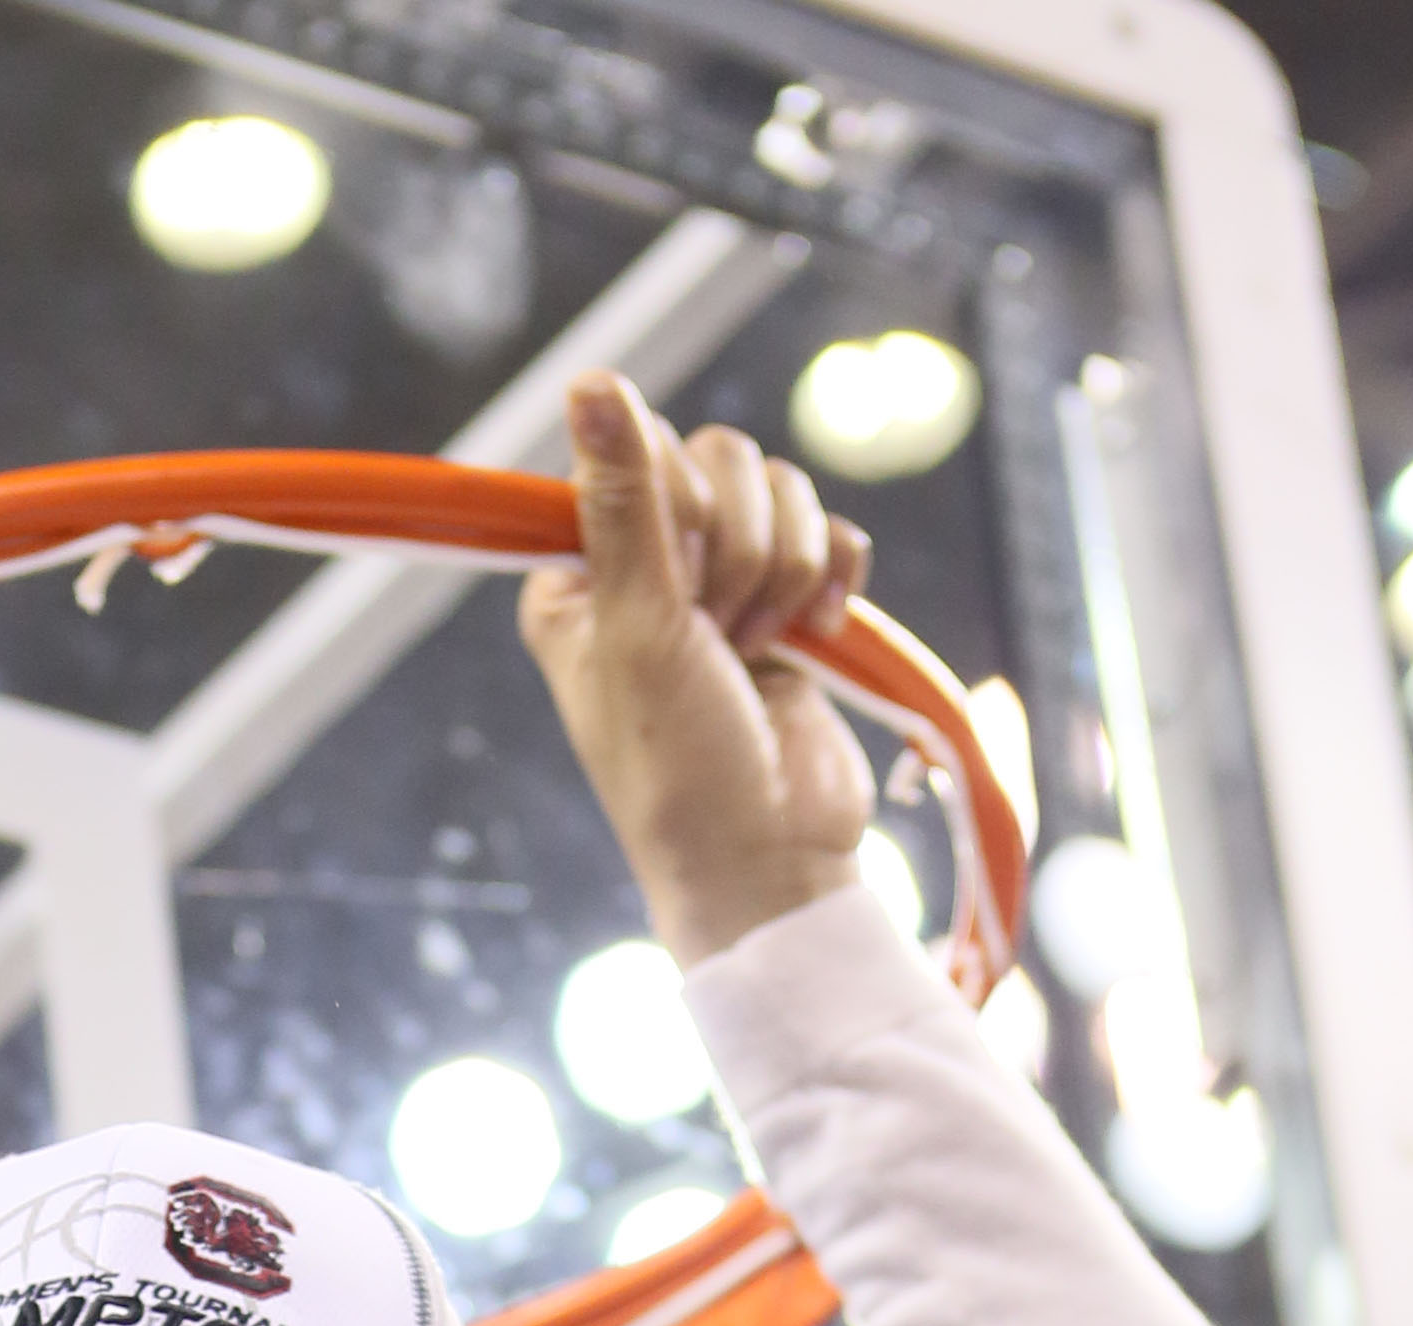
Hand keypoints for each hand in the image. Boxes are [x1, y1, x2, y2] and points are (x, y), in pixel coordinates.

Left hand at [517, 374, 873, 967]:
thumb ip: (625, 500)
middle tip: (721, 634)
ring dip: (784, 568)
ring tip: (760, 649)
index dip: (676, 505)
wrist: (772, 861)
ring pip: (779, 490)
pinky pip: (828, 530)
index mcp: (580, 572)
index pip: (637, 451)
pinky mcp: (790, 604)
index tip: (676, 590)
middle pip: (718, 457)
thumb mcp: (640, 627)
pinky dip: (832, 578)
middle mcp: (646, 568)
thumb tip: (591, 377)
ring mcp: (722, 586)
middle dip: (737, 545)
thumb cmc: (682, 766)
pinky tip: (814, 636)